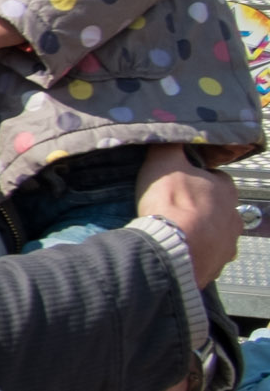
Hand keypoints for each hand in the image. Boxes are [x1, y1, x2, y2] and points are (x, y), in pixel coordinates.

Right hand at [137, 144, 240, 286]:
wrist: (171, 248)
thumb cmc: (171, 202)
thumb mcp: (164, 162)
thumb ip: (169, 146)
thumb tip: (169, 132)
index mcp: (226, 190)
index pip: (218, 179)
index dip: (198, 178)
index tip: (180, 181)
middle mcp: (234, 218)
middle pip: (219, 208)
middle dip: (202, 207)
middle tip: (176, 208)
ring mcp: (227, 245)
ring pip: (217, 234)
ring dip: (201, 232)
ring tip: (176, 232)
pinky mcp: (216, 266)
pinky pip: (207, 257)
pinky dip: (195, 253)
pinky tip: (178, 250)